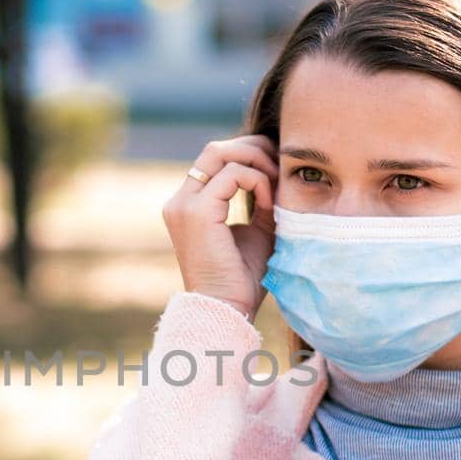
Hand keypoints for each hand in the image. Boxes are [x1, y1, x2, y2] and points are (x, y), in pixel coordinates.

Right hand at [161, 134, 277, 322]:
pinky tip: (269, 203)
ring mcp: (184, 205)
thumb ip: (260, 201)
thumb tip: (277, 173)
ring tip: (276, 182)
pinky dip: (256, 180)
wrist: (228, 310)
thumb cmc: (242, 280)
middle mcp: (180, 202)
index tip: (276, 172)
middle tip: (280, 166)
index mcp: (189, 206)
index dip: (248, 157)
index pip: (215, 161)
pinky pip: (232, 174)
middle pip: (215, 149)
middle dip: (252, 149)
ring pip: (220, 153)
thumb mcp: (256, 231)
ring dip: (256, 160)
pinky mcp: (197, 212)